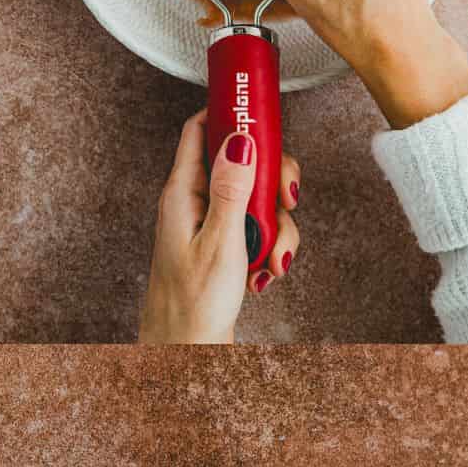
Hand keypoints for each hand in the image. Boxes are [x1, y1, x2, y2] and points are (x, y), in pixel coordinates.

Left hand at [140, 108, 300, 343]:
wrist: (185, 353)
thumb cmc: (191, 306)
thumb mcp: (219, 243)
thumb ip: (232, 189)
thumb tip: (240, 139)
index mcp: (182, 193)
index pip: (201, 130)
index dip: (231, 114)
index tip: (263, 113)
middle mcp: (194, 203)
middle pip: (243, 161)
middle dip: (273, 181)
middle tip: (284, 203)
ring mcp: (210, 223)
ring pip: (258, 199)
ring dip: (277, 227)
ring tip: (271, 261)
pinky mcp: (224, 245)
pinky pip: (258, 229)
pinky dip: (271, 247)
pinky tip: (265, 273)